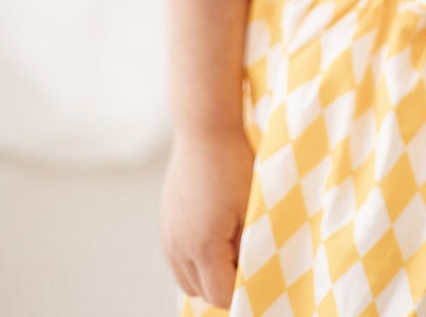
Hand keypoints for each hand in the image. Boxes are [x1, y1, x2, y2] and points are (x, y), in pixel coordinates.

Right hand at [160, 126, 255, 306]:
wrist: (205, 129)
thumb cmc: (234, 164)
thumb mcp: (250, 209)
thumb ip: (247, 249)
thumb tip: (248, 274)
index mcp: (203, 246)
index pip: (221, 296)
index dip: (243, 291)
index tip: (260, 275)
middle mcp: (179, 247)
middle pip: (202, 292)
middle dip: (226, 285)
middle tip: (249, 259)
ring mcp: (168, 236)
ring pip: (187, 279)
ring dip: (208, 275)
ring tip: (232, 249)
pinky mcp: (165, 223)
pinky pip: (178, 259)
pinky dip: (195, 259)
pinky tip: (215, 235)